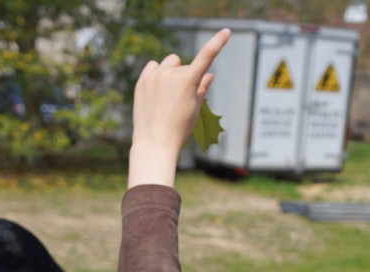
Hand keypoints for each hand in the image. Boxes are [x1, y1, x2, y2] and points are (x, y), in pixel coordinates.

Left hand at [128, 27, 230, 187]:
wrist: (154, 142)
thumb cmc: (179, 129)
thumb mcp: (194, 109)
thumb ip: (201, 88)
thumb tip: (209, 74)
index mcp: (189, 81)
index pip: (206, 56)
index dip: (217, 43)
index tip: (226, 31)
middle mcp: (172, 73)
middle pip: (184, 65)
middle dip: (185, 76)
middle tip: (180, 98)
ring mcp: (156, 75)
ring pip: (169, 62)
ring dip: (171, 72)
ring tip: (167, 95)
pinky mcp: (143, 80)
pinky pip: (153, 66)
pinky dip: (156, 73)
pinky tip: (156, 90)